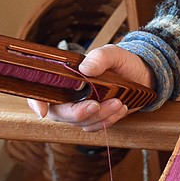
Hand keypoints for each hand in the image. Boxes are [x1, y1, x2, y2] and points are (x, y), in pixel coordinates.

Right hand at [27, 44, 152, 132]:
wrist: (142, 76)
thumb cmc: (122, 62)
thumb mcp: (114, 53)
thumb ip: (100, 57)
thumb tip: (85, 69)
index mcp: (65, 77)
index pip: (41, 91)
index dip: (36, 102)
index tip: (43, 111)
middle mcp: (68, 95)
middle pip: (59, 113)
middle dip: (77, 113)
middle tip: (96, 105)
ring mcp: (80, 108)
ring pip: (80, 122)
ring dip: (99, 116)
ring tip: (119, 103)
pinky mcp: (94, 119)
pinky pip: (95, 126)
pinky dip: (108, 120)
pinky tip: (121, 108)